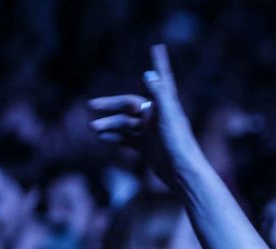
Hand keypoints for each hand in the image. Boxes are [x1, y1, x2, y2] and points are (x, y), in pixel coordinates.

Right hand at [87, 44, 205, 188]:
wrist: (183, 174)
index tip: (157, 46)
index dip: (159, 63)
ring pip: (125, 124)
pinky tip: (101, 138)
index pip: (160, 79)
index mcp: (166, 106)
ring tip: (93, 128)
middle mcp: (158, 117)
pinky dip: (114, 137)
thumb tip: (148, 73)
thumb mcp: (169, 117)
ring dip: (109, 124)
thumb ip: (160, 94)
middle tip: (91, 105)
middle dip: (111, 105)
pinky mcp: (147, 147)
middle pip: (130, 105)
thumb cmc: (179, 144)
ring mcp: (151, 132)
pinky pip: (127, 139)